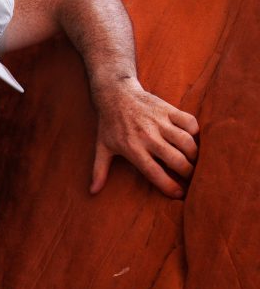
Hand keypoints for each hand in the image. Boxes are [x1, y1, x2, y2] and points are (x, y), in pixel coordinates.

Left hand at [89, 80, 198, 197]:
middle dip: (187, 173)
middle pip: (176, 160)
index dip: (168, 185)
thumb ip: (99, 171)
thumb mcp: (102, 147)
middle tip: (190, 178)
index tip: (179, 194)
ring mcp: (160, 121)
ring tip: (193, 161)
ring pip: (186, 142)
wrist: (115, 94)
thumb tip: (92, 191)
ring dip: (195, 154)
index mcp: (132, 148)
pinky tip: (193, 140)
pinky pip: (190, 122)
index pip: (154, 172)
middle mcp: (148, 136)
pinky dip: (196, 132)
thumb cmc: (109, 124)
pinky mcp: (168, 109)